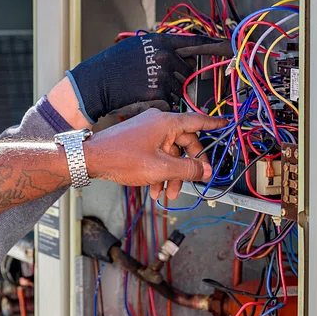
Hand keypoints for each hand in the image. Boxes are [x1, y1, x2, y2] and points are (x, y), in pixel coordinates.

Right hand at [67, 34, 233, 123]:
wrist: (96, 82)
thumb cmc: (113, 66)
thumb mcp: (138, 47)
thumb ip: (160, 48)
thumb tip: (181, 52)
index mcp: (162, 42)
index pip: (197, 43)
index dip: (216, 45)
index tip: (231, 46)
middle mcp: (166, 57)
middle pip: (187, 71)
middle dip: (178, 77)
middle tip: (156, 79)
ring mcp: (163, 77)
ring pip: (179, 89)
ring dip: (168, 92)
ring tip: (144, 88)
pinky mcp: (159, 95)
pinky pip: (169, 102)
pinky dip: (160, 104)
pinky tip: (143, 98)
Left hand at [85, 109, 226, 187]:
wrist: (91, 158)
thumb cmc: (120, 157)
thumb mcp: (160, 168)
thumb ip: (187, 170)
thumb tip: (205, 170)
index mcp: (167, 123)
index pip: (198, 121)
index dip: (214, 124)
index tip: (225, 124)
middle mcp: (158, 123)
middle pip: (184, 143)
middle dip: (186, 168)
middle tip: (190, 184)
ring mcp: (147, 131)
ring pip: (169, 153)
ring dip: (171, 175)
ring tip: (165, 194)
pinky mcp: (138, 140)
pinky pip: (156, 154)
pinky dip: (158, 171)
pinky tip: (153, 189)